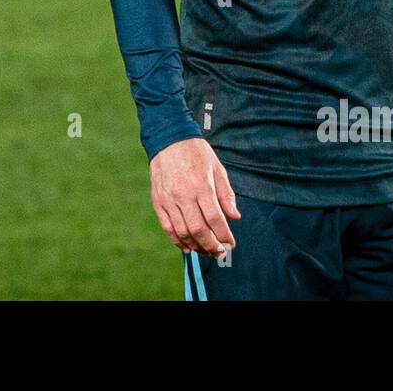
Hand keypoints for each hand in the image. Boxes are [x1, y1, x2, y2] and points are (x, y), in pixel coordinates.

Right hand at [148, 137, 240, 257]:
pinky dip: (177, 241)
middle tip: (220, 252)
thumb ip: (226, 194)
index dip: (224, 235)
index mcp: (202, 186)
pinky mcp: (158, 201)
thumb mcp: (217, 168)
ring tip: (206, 251)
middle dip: (211, 246)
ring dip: (196, 246)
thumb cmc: (196, 152)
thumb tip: (234, 216)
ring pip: (183, 232)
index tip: (231, 244)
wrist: (168, 139)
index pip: (215, 219)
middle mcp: (184, 195)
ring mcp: (169, 199)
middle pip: (199, 230)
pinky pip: (167, 227)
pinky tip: (187, 247)